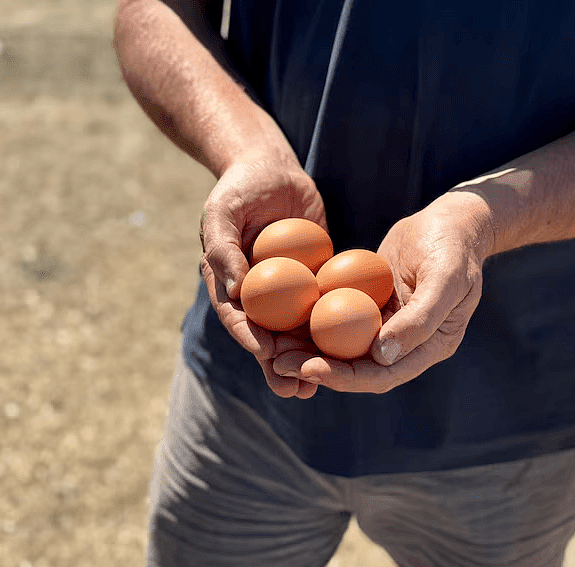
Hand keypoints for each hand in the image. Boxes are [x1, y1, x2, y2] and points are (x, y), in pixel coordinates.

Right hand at [199, 155, 327, 399]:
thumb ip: (223, 248)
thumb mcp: (223, 212)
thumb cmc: (241, 187)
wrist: (272, 170)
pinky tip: (351, 349)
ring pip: (293, 333)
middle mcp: (254, 294)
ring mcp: (284, 291)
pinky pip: (321, 309)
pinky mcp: (311, 283)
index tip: (266, 353)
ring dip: (306, 359)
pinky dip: (331, 330)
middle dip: (279, 366)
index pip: (236, 317)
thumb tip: (237, 290)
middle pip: (264, 337)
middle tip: (295, 388)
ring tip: (320, 386)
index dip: (249, 338)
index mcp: (227, 283)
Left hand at [271, 191, 495, 392]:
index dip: (344, 378)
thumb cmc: (455, 248)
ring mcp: (387, 325)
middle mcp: (405, 345)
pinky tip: (283, 316)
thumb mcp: (445, 279)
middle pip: (356, 367)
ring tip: (273, 347)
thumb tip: (382, 356)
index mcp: (428, 348)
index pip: (381, 375)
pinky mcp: (372, 305)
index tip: (309, 369)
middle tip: (279, 363)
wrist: (455, 220)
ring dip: (309, 349)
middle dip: (317, 368)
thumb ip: (420, 319)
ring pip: (343, 346)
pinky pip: (339, 318)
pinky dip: (313, 322)